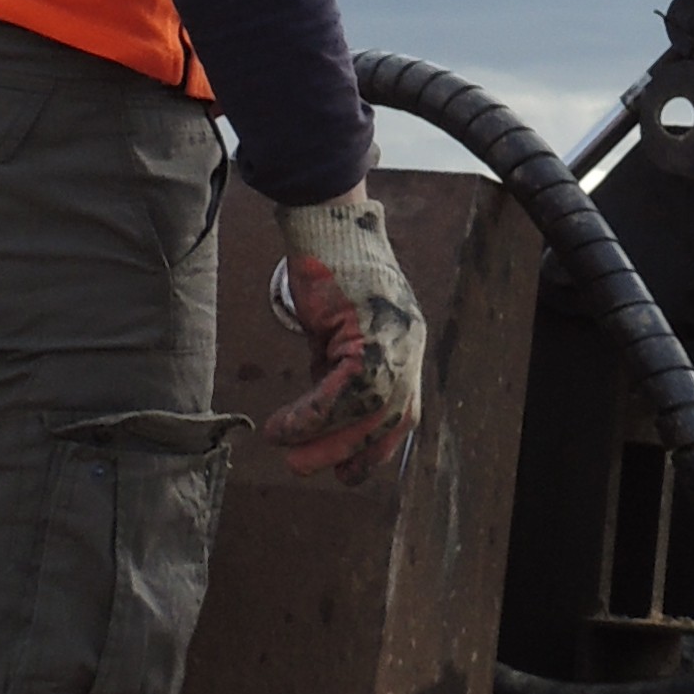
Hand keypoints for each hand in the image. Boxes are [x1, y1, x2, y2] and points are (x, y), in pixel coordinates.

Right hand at [262, 190, 426, 487]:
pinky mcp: (369, 329)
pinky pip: (344, 388)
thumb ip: (338, 366)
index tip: (348, 471)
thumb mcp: (338, 330)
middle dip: (347, 452)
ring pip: (366, 408)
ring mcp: (395, 336)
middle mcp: (409, 344)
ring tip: (286, 451)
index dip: (377, 447)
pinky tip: (285, 426)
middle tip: (305, 470)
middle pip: (388, 417)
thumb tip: (321, 409)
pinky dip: (311, 413)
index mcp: (406, 343)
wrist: (324, 222)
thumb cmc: (327, 269)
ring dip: (323, 438)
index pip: (403, 411)